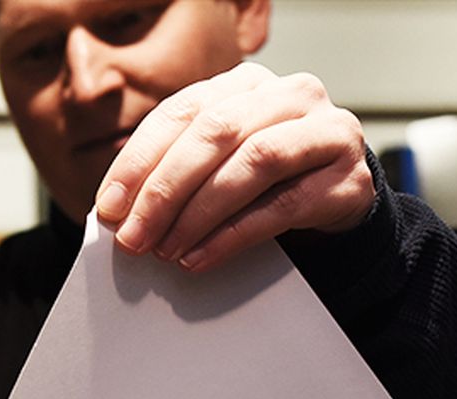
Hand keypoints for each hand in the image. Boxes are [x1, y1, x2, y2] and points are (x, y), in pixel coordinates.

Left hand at [94, 62, 373, 272]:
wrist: (338, 201)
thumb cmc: (266, 183)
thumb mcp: (218, 164)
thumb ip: (175, 170)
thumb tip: (117, 211)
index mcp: (247, 82)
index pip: (182, 112)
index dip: (139, 161)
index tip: (109, 206)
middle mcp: (291, 94)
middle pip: (215, 132)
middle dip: (164, 190)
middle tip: (133, 238)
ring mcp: (326, 132)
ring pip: (253, 163)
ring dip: (198, 213)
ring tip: (166, 250)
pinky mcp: (347, 179)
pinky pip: (282, 207)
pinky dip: (232, 236)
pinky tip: (200, 257)